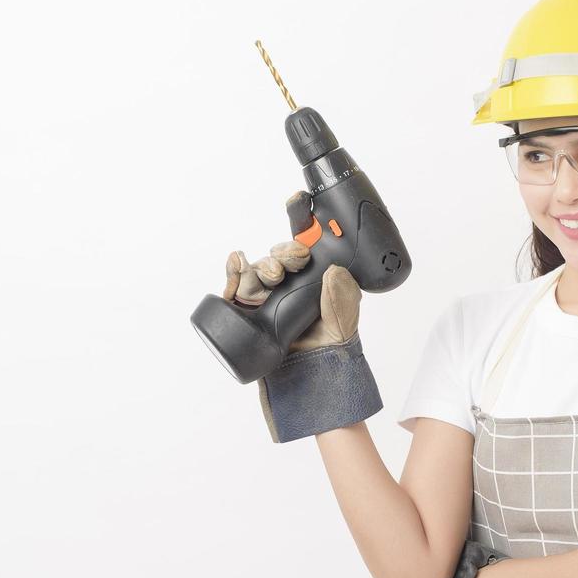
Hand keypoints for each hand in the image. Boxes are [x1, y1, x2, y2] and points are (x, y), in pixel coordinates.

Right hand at [221, 190, 361, 353]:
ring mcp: (264, 295)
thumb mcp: (344, 320)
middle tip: (295, 259)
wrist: (309, 376)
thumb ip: (343, 296)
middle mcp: (287, 282)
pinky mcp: (245, 309)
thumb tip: (334, 272)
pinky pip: (234, 286)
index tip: (298, 201)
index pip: (305, 242)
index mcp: (312, 276)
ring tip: (274, 278)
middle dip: (284, 252)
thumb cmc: (328, 346)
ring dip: (263, 266)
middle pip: (278, 254)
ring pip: (256, 268)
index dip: (301, 220)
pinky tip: (237, 262)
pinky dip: (233, 271)